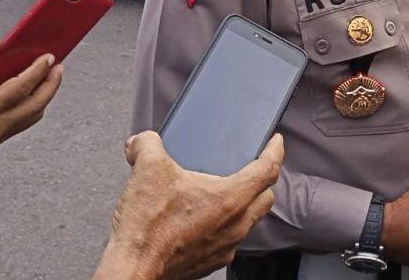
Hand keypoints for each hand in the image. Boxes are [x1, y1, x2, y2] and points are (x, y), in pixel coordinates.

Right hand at [0, 38, 62, 150]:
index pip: (22, 88)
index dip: (39, 70)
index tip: (49, 57)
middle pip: (37, 105)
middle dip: (52, 84)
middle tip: (58, 66)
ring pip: (32, 117)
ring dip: (44, 96)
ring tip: (48, 76)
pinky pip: (21, 122)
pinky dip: (31, 105)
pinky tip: (30, 91)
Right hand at [93, 131, 282, 279]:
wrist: (132, 270)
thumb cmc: (146, 228)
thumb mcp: (147, 169)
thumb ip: (148, 145)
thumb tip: (142, 141)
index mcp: (231, 198)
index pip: (268, 169)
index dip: (275, 151)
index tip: (276, 141)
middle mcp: (236, 224)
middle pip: (266, 197)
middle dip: (264, 179)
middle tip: (253, 166)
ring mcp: (225, 247)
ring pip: (250, 221)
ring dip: (246, 205)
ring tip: (228, 192)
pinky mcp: (211, 263)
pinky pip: (230, 240)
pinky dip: (226, 227)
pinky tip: (206, 219)